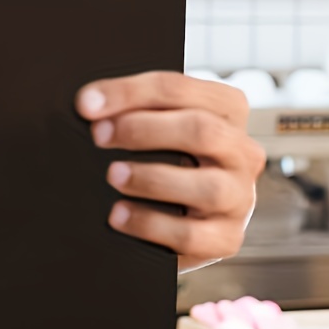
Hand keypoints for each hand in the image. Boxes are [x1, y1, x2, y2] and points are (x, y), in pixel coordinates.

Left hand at [75, 72, 264, 272]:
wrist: (179, 214)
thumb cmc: (162, 155)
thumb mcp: (154, 123)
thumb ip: (131, 108)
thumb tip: (88, 103)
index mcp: (225, 111)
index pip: (178, 90)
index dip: (129, 93)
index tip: (87, 104)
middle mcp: (241, 152)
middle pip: (200, 130)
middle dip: (142, 130)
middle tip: (98, 135)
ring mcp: (239, 197)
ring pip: (207, 186)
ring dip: (152, 178)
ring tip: (113, 175)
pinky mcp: (226, 238)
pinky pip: (192, 234)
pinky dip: (150, 224)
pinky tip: (119, 215)